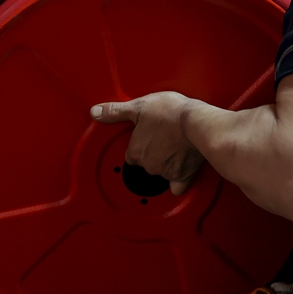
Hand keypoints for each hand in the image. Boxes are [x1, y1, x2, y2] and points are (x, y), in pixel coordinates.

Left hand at [90, 92, 205, 195]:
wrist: (197, 122)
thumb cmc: (170, 113)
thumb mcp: (139, 106)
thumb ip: (115, 111)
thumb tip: (96, 112)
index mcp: (135, 151)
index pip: (131, 154)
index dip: (140, 144)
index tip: (147, 137)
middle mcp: (148, 165)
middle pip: (146, 163)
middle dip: (153, 153)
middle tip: (163, 138)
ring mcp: (165, 172)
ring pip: (161, 172)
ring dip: (166, 163)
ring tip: (175, 146)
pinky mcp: (182, 176)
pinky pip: (177, 187)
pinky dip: (178, 182)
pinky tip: (180, 173)